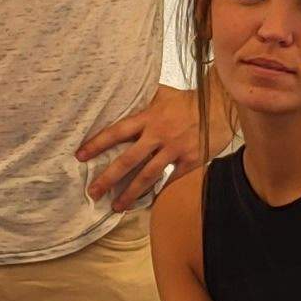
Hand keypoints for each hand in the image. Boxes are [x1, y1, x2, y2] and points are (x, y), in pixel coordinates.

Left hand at [75, 88, 206, 210]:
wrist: (221, 105)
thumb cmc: (189, 99)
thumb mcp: (162, 94)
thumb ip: (142, 100)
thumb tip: (120, 94)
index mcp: (148, 118)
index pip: (116, 132)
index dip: (97, 144)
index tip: (80, 156)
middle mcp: (159, 135)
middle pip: (128, 160)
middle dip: (108, 178)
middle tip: (93, 193)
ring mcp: (175, 149)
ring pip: (148, 175)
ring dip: (131, 193)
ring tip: (117, 206)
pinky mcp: (191, 160)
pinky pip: (172, 180)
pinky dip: (160, 193)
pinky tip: (149, 204)